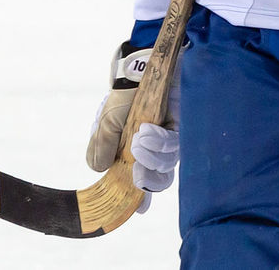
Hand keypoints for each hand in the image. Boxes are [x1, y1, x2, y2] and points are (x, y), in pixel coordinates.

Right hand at [86, 41, 179, 210]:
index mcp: (132, 157)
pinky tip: (146, 129)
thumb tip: (99, 170)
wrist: (137, 70)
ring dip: (151, 157)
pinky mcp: (179, 126)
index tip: (137, 208)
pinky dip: (159, 140)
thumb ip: (101, 146)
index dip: (139, 200)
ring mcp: (166, 140)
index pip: (139, 184)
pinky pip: (174, 143)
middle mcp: (152, 153)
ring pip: (167, 165)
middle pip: (159, 181)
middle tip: (134, 171)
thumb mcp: (105, 122)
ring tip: (138, 138)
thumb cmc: (122, 97)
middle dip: (146, 181)